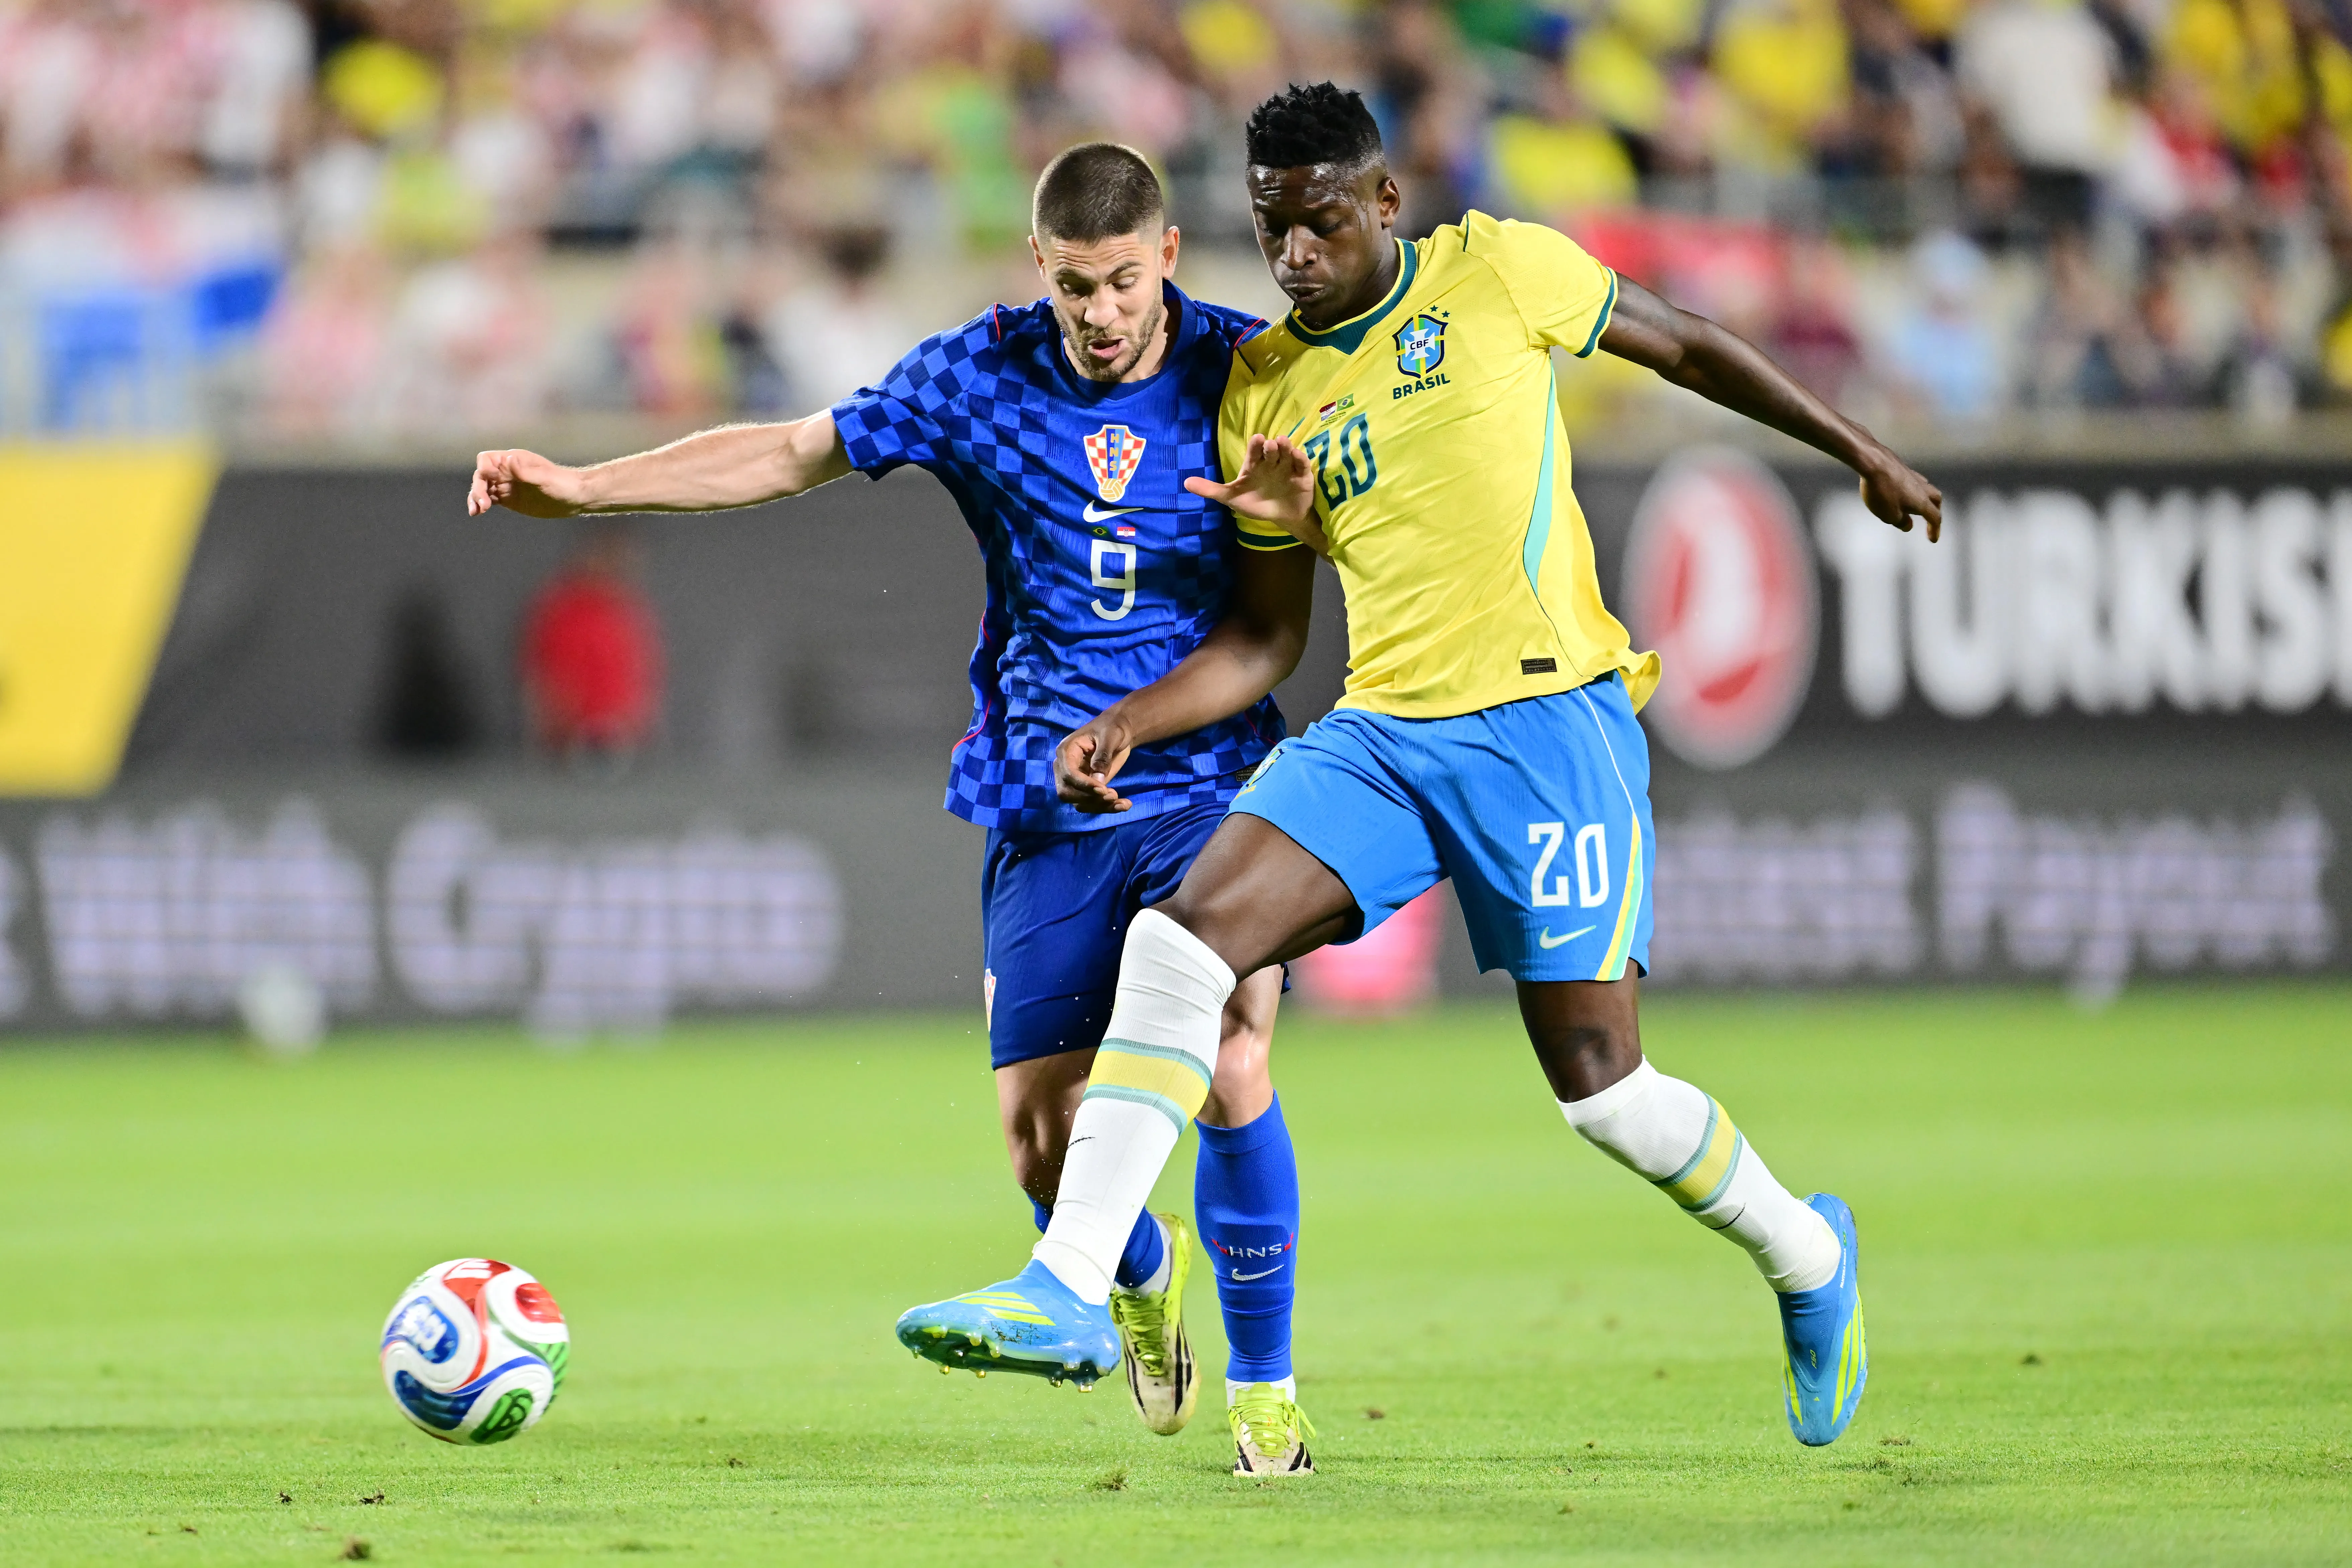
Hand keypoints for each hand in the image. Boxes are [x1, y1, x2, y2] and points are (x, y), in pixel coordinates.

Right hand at [469, 449, 590, 517]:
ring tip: (476, 511)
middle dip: (478, 488)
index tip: (490, 480)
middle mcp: (507, 471)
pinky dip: (482, 505)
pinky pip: (490, 500)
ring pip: (483, 489)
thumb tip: (508, 460)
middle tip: (483, 504)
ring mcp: (507, 486)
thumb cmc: (563, 484)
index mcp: (514, 460)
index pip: (487, 459)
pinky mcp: (509, 500)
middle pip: (481, 476)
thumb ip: (525, 471)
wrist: (575, 498)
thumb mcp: (545, 478)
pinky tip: (478, 513)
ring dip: (476, 498)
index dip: (484, 469)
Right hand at [1055, 714, 1135, 812]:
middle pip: (1067, 793)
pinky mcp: (1086, 788)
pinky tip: (1125, 805)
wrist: (1119, 730)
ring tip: (1123, 803)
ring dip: (1100, 807)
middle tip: (1113, 795)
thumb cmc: (1113, 728)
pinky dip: (1106, 808)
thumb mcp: (1110, 736)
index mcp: (1066, 751)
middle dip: (1090, 798)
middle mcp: (1065, 768)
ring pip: (1079, 803)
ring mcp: (1075, 780)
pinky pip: (1091, 804)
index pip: (1068, 775)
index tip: (1104, 789)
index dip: (1084, 785)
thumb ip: (1103, 756)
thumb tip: (1097, 780)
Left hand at [1183, 434, 1325, 552]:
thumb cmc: (1257, 504)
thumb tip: (1185, 482)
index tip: (1257, 439)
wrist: (1281, 517)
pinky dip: (1300, 459)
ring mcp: (1287, 467)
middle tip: (1270, 444)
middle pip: (1271, 450)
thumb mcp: (1232, 498)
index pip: (1254, 451)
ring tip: (1283, 443)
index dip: (1255, 445)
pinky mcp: (1301, 475)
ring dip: (1286, 447)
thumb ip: (1211, 490)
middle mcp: (1271, 462)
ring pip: (1287, 453)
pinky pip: (1302, 464)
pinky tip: (1297, 456)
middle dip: (1271, 446)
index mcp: (1255, 465)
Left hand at [1855, 445, 1942, 542]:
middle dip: (1935, 511)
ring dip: (1924, 499)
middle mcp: (1921, 487)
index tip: (1932, 539)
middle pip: (1936, 499)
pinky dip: (1912, 489)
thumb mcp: (1889, 515)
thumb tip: (1908, 525)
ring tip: (1913, 507)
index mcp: (1922, 502)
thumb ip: (1901, 522)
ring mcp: (1912, 475)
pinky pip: (1912, 481)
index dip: (1935, 529)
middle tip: (1929, 520)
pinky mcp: (1901, 468)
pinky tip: (1901, 492)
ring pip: (1925, 488)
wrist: (1872, 461)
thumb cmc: (1881, 491)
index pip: (1935, 517)